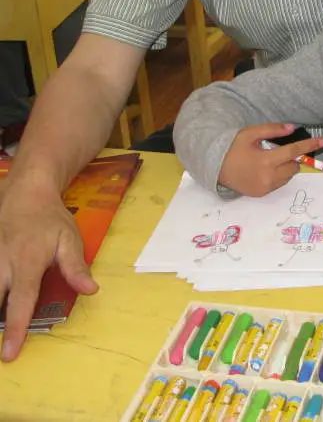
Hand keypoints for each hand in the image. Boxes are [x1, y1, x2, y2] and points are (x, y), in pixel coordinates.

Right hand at [0, 177, 97, 360]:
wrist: (25, 193)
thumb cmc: (50, 219)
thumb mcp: (70, 239)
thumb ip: (76, 267)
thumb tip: (90, 291)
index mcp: (27, 263)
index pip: (21, 301)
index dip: (16, 328)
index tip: (10, 353)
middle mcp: (1, 264)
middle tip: (0, 351)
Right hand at [217, 122, 322, 196]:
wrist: (215, 167)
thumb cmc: (233, 147)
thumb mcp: (251, 133)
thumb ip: (272, 130)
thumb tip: (292, 128)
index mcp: (266, 160)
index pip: (293, 151)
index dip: (309, 145)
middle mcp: (268, 177)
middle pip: (294, 166)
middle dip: (292, 158)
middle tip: (279, 152)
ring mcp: (265, 188)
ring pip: (288, 176)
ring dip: (286, 167)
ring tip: (270, 160)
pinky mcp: (261, 194)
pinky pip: (278, 184)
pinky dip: (278, 176)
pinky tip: (264, 170)